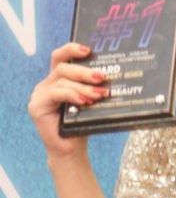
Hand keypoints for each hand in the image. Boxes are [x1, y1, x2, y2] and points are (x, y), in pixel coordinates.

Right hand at [27, 42, 108, 163]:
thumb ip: (95, 86)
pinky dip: (72, 95)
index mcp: (59, 79)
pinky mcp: (37, 106)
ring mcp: (40, 95)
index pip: (61, 56)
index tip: (89, 49)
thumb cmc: (84, 122)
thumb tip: (117, 74)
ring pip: (62, 81)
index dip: (72, 49)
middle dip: (84, 71)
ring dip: (84, 86)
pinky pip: (55, 94)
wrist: (72, 148)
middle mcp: (47, 84)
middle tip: (103, 77)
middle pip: (63, 67)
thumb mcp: (92, 99)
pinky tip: (84, 101)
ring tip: (100, 93)